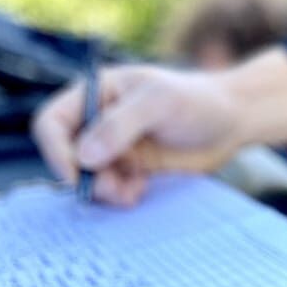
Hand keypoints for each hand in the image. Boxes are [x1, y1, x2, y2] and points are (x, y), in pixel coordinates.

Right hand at [30, 46, 286, 206]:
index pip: (52, 122)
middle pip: (65, 154)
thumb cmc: (199, 100)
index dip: (55, 150)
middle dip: (83, 177)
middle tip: (112, 190)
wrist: (234, 121)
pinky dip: (118, 194)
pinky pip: (107, 187)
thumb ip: (120, 126)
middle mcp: (100, 118)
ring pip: (85, 176)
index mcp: (98, 91)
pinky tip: (140, 190)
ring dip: (102, 190)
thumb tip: (82, 156)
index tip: (77, 174)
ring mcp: (114, 144)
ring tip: (131, 192)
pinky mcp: (130, 166)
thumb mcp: (160, 104)